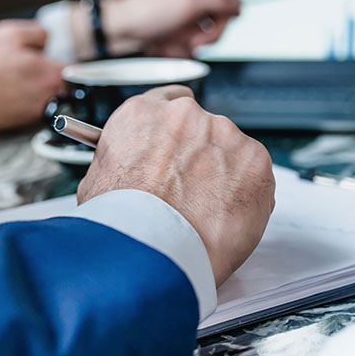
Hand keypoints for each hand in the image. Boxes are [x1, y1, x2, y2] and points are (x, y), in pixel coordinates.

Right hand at [0, 20, 64, 143]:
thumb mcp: (10, 33)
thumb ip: (38, 33)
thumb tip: (46, 39)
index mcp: (53, 75)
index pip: (74, 68)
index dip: (60, 58)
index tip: (50, 56)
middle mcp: (49, 99)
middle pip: (59, 82)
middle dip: (47, 72)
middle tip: (24, 64)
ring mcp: (35, 114)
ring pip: (43, 95)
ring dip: (32, 86)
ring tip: (9, 77)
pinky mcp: (18, 124)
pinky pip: (26, 105)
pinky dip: (18, 97)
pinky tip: (1, 89)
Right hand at [77, 86, 274, 286]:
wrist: (151, 255)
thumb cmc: (122, 226)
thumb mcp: (98, 181)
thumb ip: (125, 160)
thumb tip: (132, 169)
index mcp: (142, 115)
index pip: (170, 100)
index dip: (178, 128)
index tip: (181, 141)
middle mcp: (185, 116)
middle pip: (203, 129)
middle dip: (201, 158)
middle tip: (191, 193)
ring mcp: (223, 135)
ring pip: (231, 153)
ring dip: (225, 177)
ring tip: (206, 214)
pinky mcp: (255, 161)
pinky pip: (256, 176)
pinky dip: (247, 196)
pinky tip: (225, 219)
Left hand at [99, 0, 241, 57]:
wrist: (118, 29)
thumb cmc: (146, 10)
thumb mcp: (189, 1)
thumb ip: (219, 0)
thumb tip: (239, 3)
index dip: (229, 7)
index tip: (220, 19)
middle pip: (221, 16)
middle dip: (210, 31)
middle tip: (197, 38)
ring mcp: (184, 15)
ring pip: (205, 34)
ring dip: (192, 41)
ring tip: (175, 41)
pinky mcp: (175, 32)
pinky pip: (188, 44)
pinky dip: (179, 48)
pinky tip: (166, 45)